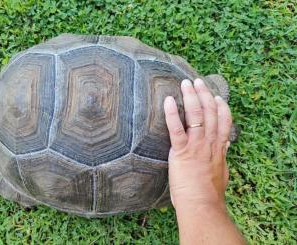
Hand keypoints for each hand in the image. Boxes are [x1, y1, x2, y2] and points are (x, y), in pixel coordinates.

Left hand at [164, 78, 231, 209]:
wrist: (201, 205)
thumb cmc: (209, 194)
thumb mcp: (221, 173)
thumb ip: (222, 157)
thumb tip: (225, 148)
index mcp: (219, 148)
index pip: (224, 121)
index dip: (221, 107)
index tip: (217, 96)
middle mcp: (210, 143)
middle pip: (210, 112)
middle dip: (204, 94)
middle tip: (197, 81)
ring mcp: (196, 145)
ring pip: (196, 115)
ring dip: (191, 96)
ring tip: (185, 83)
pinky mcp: (181, 151)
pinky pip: (176, 128)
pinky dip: (171, 113)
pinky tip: (167, 100)